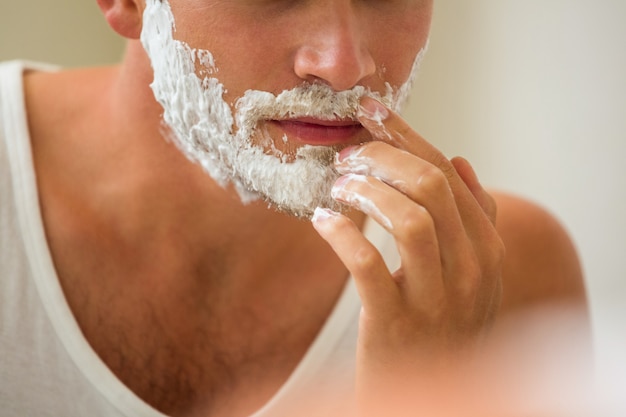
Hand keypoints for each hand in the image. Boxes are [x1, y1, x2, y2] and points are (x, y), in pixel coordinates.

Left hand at [311, 97, 504, 412]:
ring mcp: (437, 299)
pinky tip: (321, 220)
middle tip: (347, 155)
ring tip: (337, 185)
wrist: (433, 395)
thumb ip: (474, 217)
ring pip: (408, 218)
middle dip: (382, 157)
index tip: (371, 108)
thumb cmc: (443, 322)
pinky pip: (366, 265)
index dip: (405, 134)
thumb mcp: (471, 271)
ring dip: (365, 191)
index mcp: (487, 248)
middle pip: (429, 186)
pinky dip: (340, 233)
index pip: (445, 172)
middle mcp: (471, 269)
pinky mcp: (395, 324)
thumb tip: (460, 160)